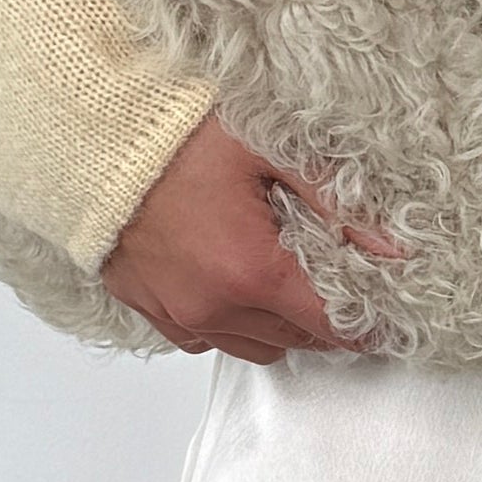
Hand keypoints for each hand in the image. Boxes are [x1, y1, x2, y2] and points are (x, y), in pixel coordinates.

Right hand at [100, 116, 404, 362]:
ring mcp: (178, 311)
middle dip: (324, 322)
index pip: (331, 325)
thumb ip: (334, 201)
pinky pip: (202, 338)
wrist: (90, 135)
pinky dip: (228, 324)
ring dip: (277, 327)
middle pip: (295, 341)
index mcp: (252, 270)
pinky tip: (235, 288)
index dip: (366, 325)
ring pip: (250, 347)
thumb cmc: (176, 134)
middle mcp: (214, 305)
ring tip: (288, 286)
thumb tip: (391, 246)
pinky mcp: (148, 306)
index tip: (384, 316)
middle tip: (342, 288)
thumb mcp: (268, 150)